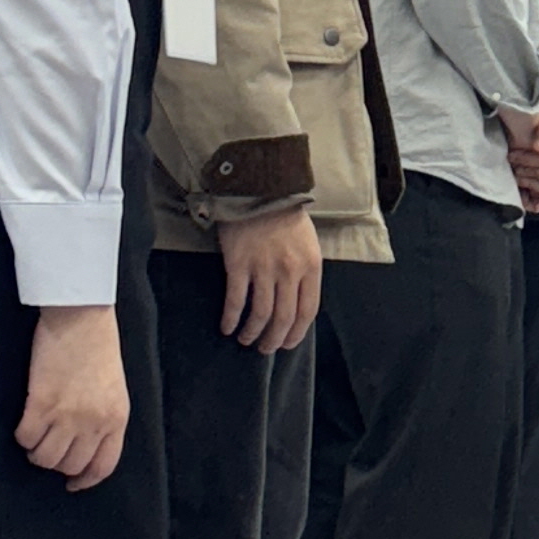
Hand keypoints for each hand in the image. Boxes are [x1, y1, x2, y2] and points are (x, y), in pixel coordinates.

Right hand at [16, 303, 127, 489]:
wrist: (81, 317)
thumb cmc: (97, 346)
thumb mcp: (113, 388)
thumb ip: (103, 416)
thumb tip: (85, 443)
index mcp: (116, 419)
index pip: (103, 465)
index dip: (85, 480)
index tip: (72, 483)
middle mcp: (94, 423)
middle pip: (69, 465)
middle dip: (56, 463)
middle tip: (47, 448)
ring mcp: (67, 416)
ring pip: (44, 457)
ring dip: (36, 451)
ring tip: (35, 433)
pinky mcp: (41, 405)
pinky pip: (25, 438)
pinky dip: (22, 435)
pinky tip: (25, 421)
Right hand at [217, 204, 320, 352]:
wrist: (259, 190)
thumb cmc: (285, 217)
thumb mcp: (308, 243)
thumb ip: (305, 272)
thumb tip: (297, 303)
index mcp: (311, 267)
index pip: (307, 311)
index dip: (296, 333)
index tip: (287, 344)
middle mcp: (289, 272)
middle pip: (283, 318)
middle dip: (274, 340)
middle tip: (265, 348)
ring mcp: (263, 269)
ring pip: (260, 314)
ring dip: (252, 332)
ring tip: (245, 339)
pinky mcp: (238, 264)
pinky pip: (235, 300)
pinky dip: (231, 318)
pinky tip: (227, 327)